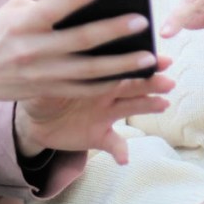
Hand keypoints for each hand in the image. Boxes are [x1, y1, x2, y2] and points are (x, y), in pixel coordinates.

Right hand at [0, 0, 161, 114]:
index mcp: (22, 24)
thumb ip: (44, 6)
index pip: (50, 9)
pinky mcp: (47, 91)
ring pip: (89, 71)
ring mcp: (42, 75)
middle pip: (79, 41)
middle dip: (113, 31)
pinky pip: (84, 89)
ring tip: (148, 56)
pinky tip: (130, 76)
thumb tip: (80, 0)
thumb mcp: (11, 11)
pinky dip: (108, 83)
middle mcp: (33, 50)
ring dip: (122, 64)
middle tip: (141, 21)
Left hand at [14, 55, 174, 163]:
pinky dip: (120, 151)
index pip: (120, 62)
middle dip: (152, 81)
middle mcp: (106, 90)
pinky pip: (114, 143)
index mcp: (96, 71)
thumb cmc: (42, 85)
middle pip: (133, 83)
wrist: (34, 117)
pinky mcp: (99, 135)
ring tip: (163, 104)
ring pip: (131, 107)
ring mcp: (105, 113)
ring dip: (148, 106)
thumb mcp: (44, 72)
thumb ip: (54, 63)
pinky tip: (124, 158)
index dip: (140, 59)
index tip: (158, 56)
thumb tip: (57, 45)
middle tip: (168, 80)